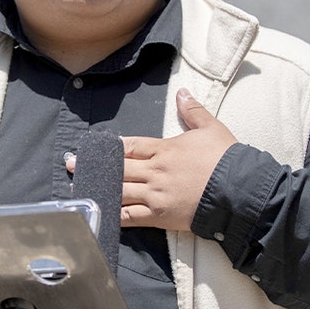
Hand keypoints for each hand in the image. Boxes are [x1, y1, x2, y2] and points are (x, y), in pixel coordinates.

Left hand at [69, 88, 236, 230]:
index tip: (92, 147)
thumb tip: (183, 92)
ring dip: (97, 188)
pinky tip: (99, 212)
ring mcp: (154, 195)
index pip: (129, 145)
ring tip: (78, 187)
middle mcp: (154, 171)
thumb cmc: (227, 159)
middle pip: (117, 167)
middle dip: (92, 165)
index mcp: (164, 149)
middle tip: (70, 164)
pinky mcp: (159, 216)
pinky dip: (112, 214)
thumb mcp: (211, 129)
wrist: (239, 191)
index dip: (109, 147)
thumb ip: (193, 111)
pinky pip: (130, 216)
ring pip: (118, 190)